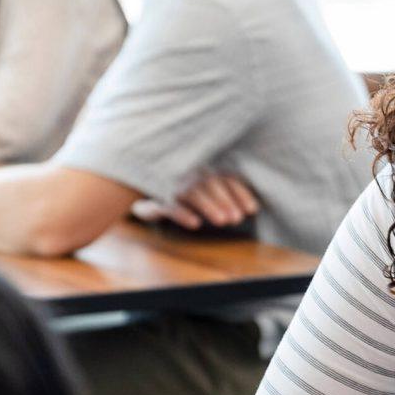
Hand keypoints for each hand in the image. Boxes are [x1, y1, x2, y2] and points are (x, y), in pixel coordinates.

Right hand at [131, 173, 257, 228]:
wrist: (142, 193)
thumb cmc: (181, 194)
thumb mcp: (204, 192)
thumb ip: (226, 194)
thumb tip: (251, 208)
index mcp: (203, 170)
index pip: (225, 178)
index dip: (240, 193)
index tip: (252, 209)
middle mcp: (188, 173)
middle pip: (210, 184)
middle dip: (226, 201)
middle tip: (237, 218)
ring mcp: (172, 185)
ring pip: (192, 193)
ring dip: (209, 207)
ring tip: (223, 221)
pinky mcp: (155, 199)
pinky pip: (169, 205)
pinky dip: (182, 214)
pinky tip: (195, 224)